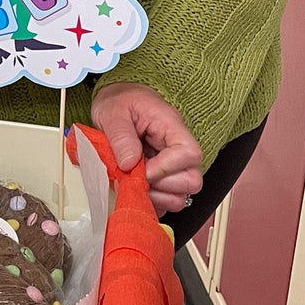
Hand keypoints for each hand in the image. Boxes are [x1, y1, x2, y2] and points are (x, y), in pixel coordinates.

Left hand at [90, 81, 202, 217]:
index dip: (166, 168)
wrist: (116, 101)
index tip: (142, 169)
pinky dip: (151, 203)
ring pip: (181, 196)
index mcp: (170, 126)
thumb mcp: (112, 112)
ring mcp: (172, 166)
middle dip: (162, 186)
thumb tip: (129, 163)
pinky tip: (135, 191)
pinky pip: (166, 202)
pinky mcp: (162, 180)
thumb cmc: (119, 102)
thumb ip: (121, 136)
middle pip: (192, 180)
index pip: (189, 153)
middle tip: (136, 178)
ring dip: (156, 197)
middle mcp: (177, 148)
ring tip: (134, 184)